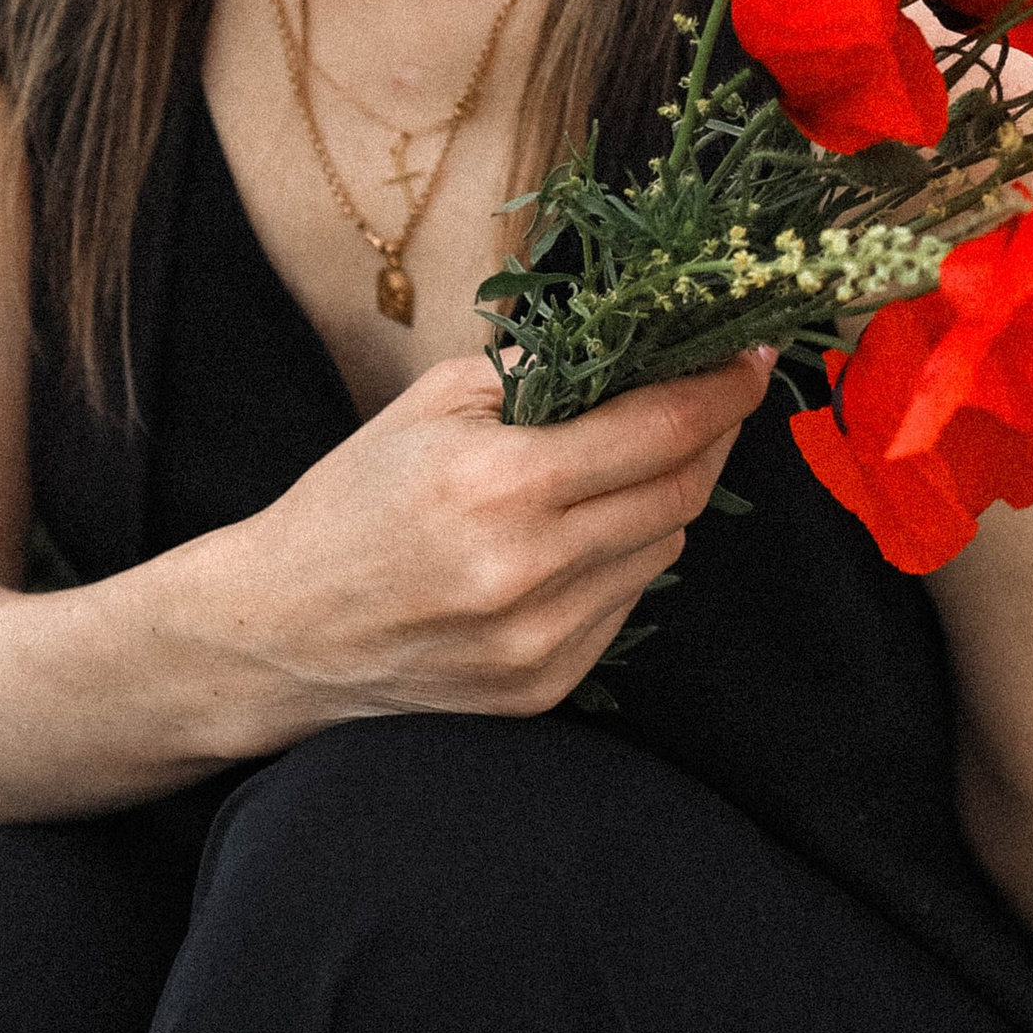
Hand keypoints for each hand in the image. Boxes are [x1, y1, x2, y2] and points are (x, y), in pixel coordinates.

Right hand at [189, 348, 774, 737]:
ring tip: (626, 461)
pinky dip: (622, 555)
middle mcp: (528, 573)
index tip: (755, 355)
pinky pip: (625, 602)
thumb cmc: (352, 501)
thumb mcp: (435, 403)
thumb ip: (546, 371)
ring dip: (665, 494)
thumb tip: (647, 343)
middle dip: (713, 434)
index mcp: (500, 486)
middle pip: (681, 490)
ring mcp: (540, 643)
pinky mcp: (542, 688)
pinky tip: (578, 532)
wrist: (277, 633)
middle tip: (717, 393)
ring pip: (663, 547)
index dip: (723, 388)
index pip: (659, 430)